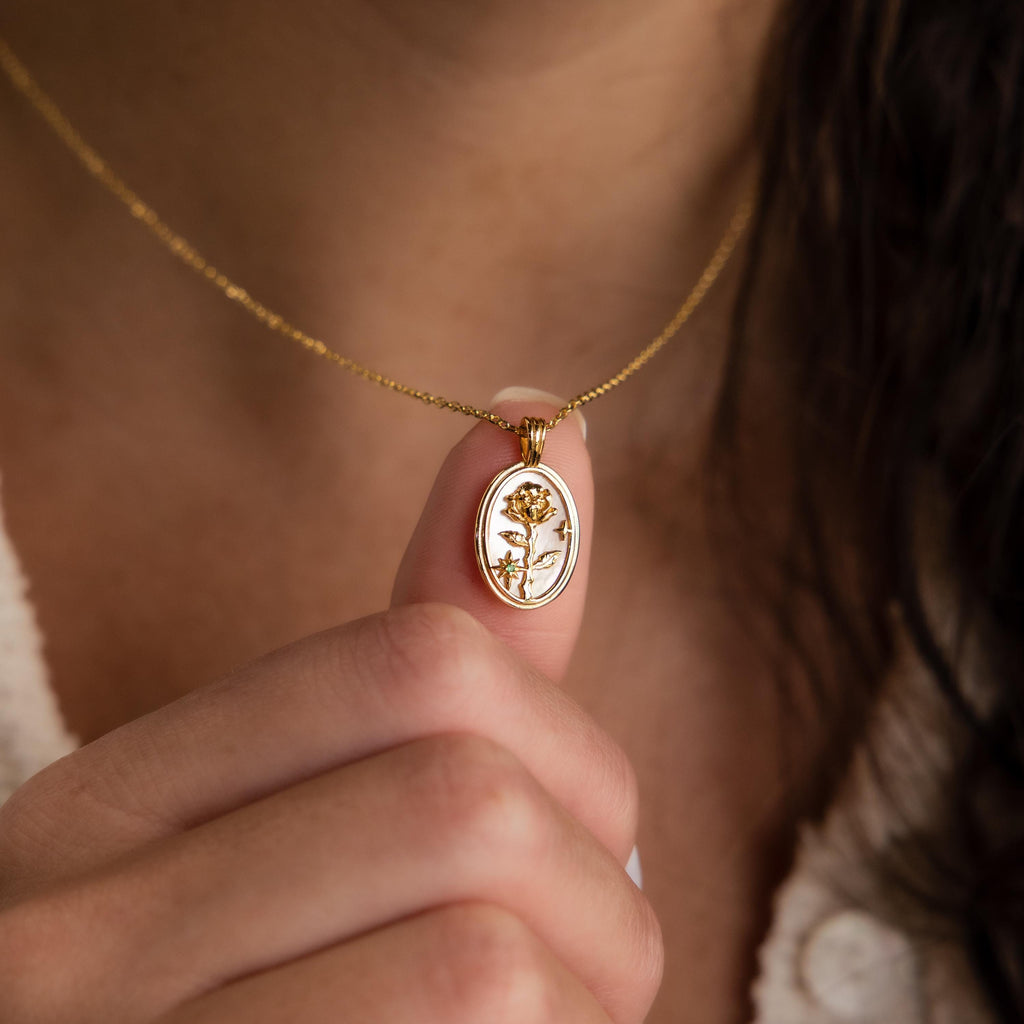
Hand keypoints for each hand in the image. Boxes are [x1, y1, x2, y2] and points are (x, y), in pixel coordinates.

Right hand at [0, 396, 662, 1022]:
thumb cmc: (258, 993)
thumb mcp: (301, 818)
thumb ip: (434, 643)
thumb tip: (541, 426)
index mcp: (111, 803)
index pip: (413, 668)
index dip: (563, 741)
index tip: (579, 810)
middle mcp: (76, 923)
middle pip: (465, 805)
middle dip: (593, 880)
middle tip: (582, 943)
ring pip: (481, 958)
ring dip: (585, 992)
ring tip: (547, 1015)